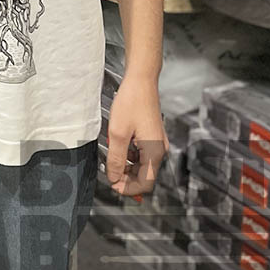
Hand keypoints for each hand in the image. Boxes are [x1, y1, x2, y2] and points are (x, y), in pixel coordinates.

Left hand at [105, 75, 168, 197]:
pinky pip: (142, 153)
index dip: (128, 188)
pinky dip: (130, 155)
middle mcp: (159, 149)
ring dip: (127, 166)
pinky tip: (119, 147)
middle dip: (127, 178)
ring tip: (112, 159)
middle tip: (110, 173)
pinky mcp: (152, 135)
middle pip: (144, 175)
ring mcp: (157, 142)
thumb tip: (114, 177)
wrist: (141, 80)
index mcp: (154, 152)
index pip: (145, 183)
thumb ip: (116, 159)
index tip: (113, 185)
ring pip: (142, 165)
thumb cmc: (132, 101)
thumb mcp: (118, 133)